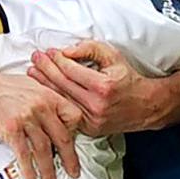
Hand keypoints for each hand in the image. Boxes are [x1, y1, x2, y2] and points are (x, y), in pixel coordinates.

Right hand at [0, 66, 82, 178]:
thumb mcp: (29, 84)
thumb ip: (45, 98)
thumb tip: (56, 115)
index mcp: (46, 94)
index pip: (73, 116)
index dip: (74, 131)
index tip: (72, 142)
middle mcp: (39, 105)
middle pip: (62, 137)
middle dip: (69, 159)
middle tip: (72, 171)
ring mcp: (25, 117)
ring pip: (44, 150)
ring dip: (49, 170)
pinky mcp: (10, 128)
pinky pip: (24, 155)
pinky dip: (29, 171)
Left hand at [27, 41, 163, 135]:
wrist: (146, 105)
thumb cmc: (128, 79)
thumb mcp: (113, 56)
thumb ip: (89, 49)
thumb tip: (66, 50)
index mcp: (103, 87)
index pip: (70, 70)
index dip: (57, 59)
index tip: (49, 51)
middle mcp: (96, 106)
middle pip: (62, 84)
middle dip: (45, 69)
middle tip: (35, 58)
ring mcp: (91, 120)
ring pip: (60, 99)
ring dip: (44, 85)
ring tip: (33, 72)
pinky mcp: (89, 129)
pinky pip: (66, 112)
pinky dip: (54, 100)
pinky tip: (45, 90)